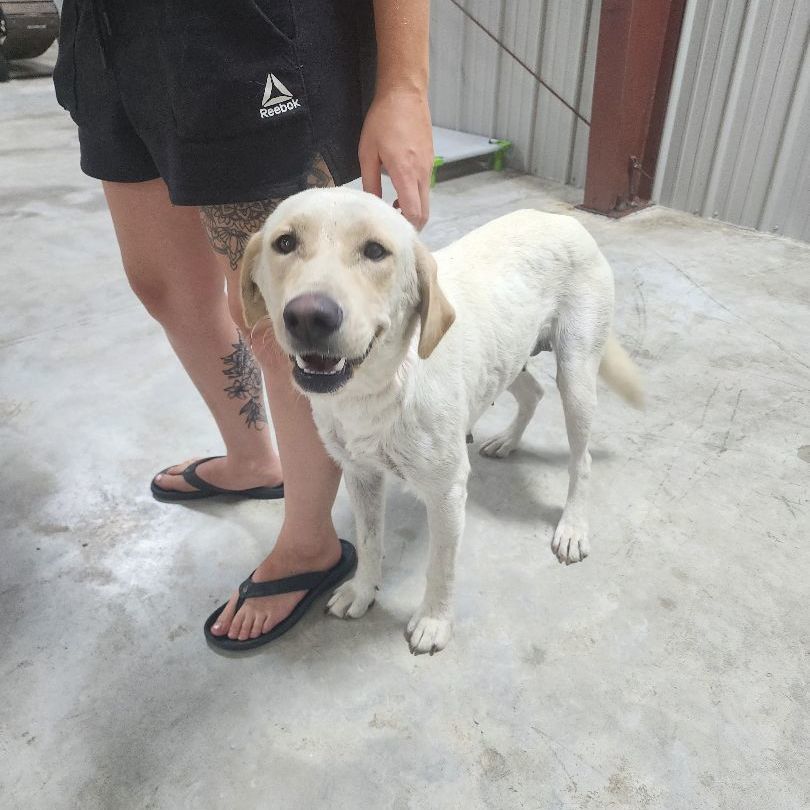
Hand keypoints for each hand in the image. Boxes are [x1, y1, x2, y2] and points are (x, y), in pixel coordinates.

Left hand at [358, 87, 433, 229]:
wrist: (406, 93)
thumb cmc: (383, 119)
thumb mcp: (367, 153)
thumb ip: (370, 182)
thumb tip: (371, 204)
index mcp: (406, 173)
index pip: (414, 212)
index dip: (406, 227)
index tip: (392, 230)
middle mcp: (422, 173)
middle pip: (424, 212)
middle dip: (411, 224)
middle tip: (394, 227)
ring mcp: (429, 167)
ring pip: (426, 200)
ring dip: (413, 209)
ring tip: (393, 209)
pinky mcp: (430, 160)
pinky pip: (425, 186)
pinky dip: (415, 195)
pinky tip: (399, 191)